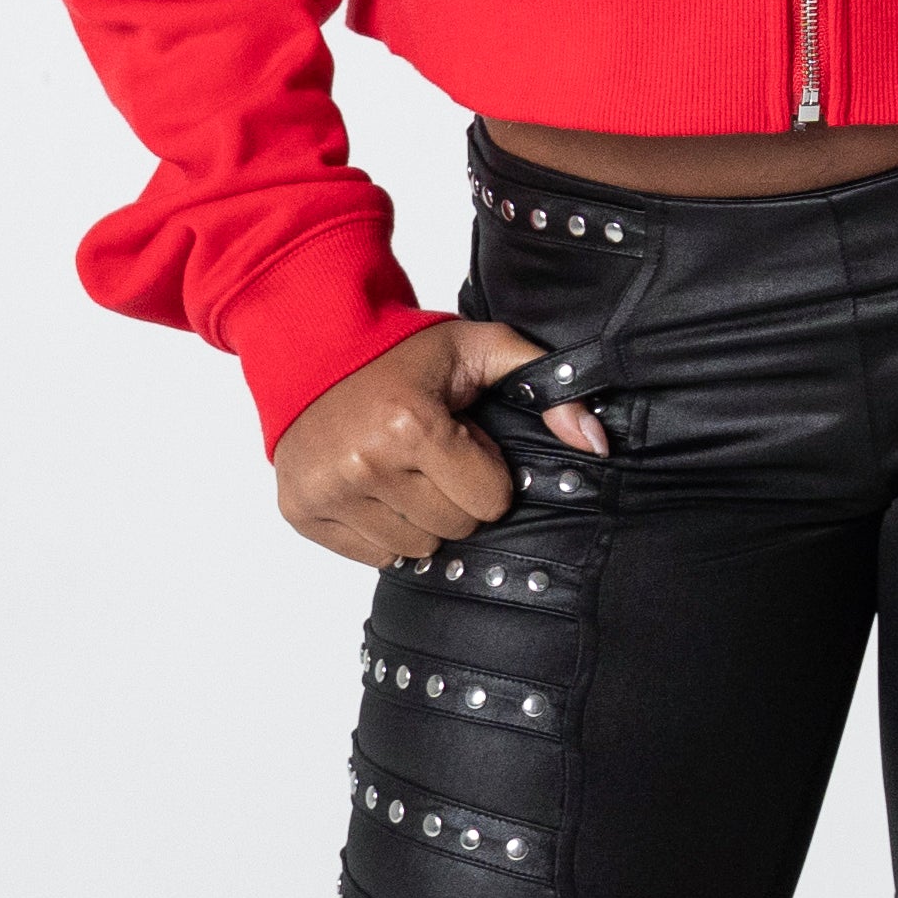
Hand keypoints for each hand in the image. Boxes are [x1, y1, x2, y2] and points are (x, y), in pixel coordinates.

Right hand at [272, 318, 605, 568]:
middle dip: (457, 494)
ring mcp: (328, 492)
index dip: (487, 470)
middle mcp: (365, 465)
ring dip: (420, 514)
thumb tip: (597, 443)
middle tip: (436, 453)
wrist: (319, 342)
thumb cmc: (405, 348)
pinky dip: (382, 528)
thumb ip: (547, 386)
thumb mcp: (482, 349)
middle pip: (454, 529)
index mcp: (413, 425)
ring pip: (414, 548)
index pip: (489, 501)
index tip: (466, 439)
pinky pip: (371, 555)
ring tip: (405, 466)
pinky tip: (376, 483)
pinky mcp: (301, 511)